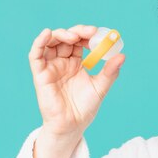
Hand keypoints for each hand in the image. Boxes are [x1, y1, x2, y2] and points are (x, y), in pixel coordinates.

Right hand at [28, 25, 125, 139]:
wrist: (73, 125)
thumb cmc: (85, 108)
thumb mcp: (101, 87)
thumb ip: (110, 72)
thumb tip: (122, 55)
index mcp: (76, 63)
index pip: (80, 41)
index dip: (87, 35)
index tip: (99, 34)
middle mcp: (62, 62)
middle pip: (66, 38)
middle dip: (77, 32)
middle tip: (90, 33)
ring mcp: (51, 67)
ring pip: (51, 42)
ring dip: (61, 34)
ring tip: (73, 37)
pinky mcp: (40, 74)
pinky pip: (35, 55)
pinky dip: (39, 42)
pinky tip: (46, 33)